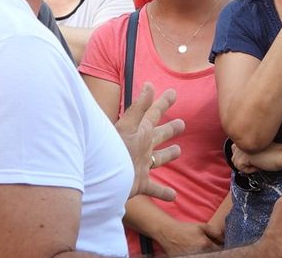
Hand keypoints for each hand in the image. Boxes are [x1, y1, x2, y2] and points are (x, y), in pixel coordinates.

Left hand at [115, 83, 183, 200]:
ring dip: (168, 155)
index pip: (153, 114)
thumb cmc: (113, 153)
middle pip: (159, 135)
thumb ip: (139, 107)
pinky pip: (155, 189)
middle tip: (182, 124)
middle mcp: (141, 147)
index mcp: (139, 133)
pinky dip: (164, 193)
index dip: (163, 103)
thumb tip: (150, 85)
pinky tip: (174, 197)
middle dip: (170, 129)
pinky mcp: (139, 184)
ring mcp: (140, 166)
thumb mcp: (128, 127)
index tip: (173, 92)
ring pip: (158, 159)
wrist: (99, 182)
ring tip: (178, 152)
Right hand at [154, 219, 222, 255]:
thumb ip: (215, 232)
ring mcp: (193, 257)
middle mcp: (200, 253)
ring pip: (206, 256)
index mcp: (205, 244)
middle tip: (209, 245)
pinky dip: (199, 254)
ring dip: (207, 253)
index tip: (219, 244)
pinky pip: (198, 256)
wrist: (169, 233)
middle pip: (213, 254)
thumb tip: (223, 239)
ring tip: (200, 247)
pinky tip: (196, 250)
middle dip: (213, 250)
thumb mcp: (202, 226)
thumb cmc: (186, 229)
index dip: (220, 246)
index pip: (220, 250)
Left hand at [231, 142, 281, 172]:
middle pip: (234, 158)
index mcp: (244, 134)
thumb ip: (244, 150)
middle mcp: (241, 139)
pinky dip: (251, 170)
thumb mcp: (256, 148)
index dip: (245, 156)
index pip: (234, 150)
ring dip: (248, 166)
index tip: (256, 155)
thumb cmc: (272, 152)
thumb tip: (236, 161)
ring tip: (259, 160)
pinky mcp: (243, 157)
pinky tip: (259, 163)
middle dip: (244, 162)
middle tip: (258, 159)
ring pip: (237, 164)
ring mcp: (240, 148)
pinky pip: (241, 169)